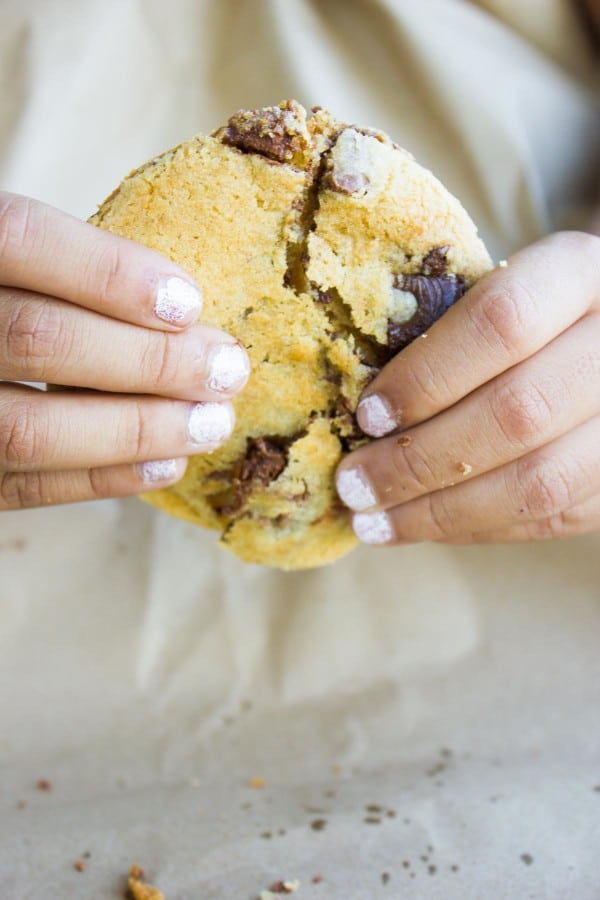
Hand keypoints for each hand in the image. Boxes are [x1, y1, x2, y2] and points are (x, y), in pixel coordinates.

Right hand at [0, 193, 249, 509]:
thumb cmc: (6, 300)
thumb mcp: (21, 264)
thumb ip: (70, 273)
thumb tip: (184, 314)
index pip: (22, 241)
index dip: (109, 272)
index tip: (189, 302)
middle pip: (37, 338)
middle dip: (149, 360)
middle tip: (226, 370)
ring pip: (30, 428)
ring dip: (138, 429)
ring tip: (211, 423)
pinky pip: (25, 488)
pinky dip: (104, 477)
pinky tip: (167, 462)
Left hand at [336, 231, 599, 544]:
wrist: (598, 343)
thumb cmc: (523, 312)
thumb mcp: (490, 289)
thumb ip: (439, 329)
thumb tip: (356, 410)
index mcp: (580, 273)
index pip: (504, 320)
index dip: (428, 375)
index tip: (367, 415)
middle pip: (519, 411)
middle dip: (419, 459)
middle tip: (353, 484)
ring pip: (540, 481)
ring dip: (441, 511)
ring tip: (373, 522)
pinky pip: (552, 518)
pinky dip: (475, 528)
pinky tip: (422, 525)